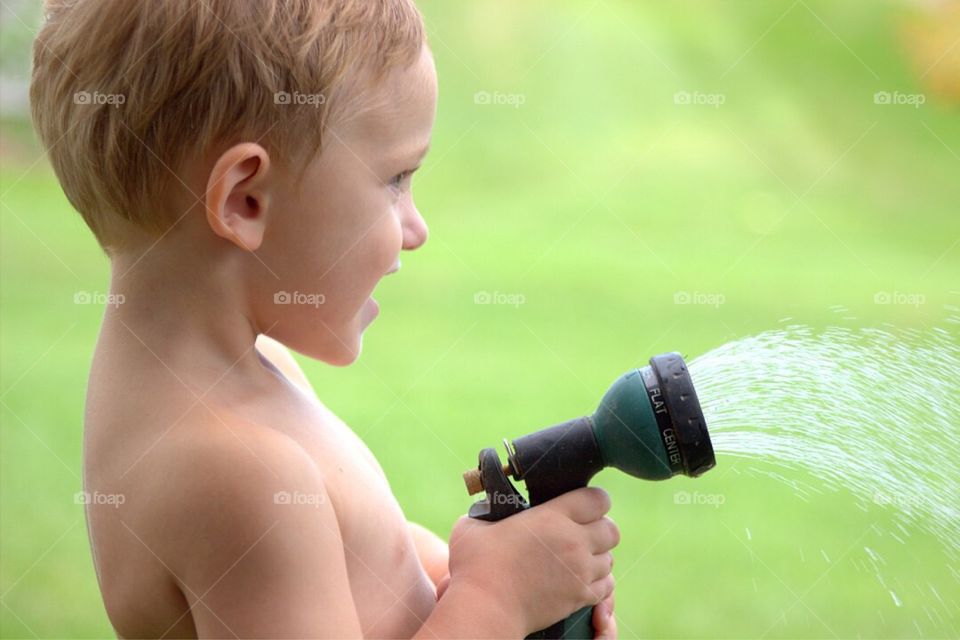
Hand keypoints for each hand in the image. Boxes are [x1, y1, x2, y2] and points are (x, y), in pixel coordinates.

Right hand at [446, 487, 618, 634]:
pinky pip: (606, 586)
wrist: (486, 608)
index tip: (582, 504)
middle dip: (600, 528)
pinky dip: (598, 581)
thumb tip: (486, 508)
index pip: (598, 499)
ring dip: (598, 556)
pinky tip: (580, 578)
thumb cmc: (476, 566)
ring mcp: (580, 571)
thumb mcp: (473, 526)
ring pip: (610, 558)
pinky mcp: (579, 597)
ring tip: (579, 557)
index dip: (594, 500)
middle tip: (582, 531)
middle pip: (612, 529)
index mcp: (553, 516)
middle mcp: (574, 541)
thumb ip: (486, 512)